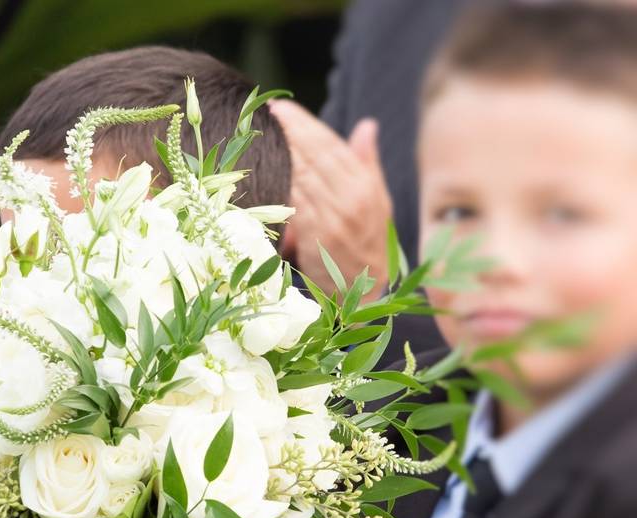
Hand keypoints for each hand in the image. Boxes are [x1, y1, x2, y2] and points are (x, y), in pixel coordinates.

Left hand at [270, 99, 391, 297]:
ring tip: (258, 134)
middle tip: (264, 114)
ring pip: (302, 176)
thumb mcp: (378, 202)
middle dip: (288, 131)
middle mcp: (353, 198)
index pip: (332, 145)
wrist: (367, 290)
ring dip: (279, 153)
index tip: (282, 108)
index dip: (305, 124)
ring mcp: (336, 219)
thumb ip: (367, 162)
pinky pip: (295, 204)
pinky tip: (264, 169)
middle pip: (315, 156)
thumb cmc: (368, 242)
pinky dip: (280, 185)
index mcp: (366, 185)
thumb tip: (367, 125)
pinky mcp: (318, 237)